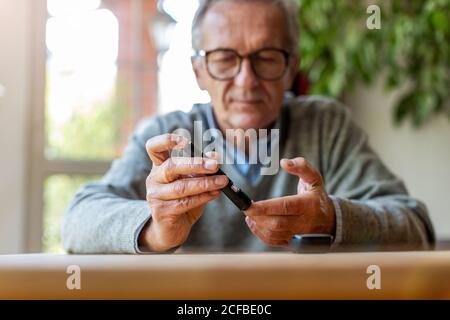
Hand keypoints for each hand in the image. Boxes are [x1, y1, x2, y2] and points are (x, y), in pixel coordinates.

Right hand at [138, 134, 228, 251]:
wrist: (170, 230)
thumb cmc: (182, 201)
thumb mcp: (192, 181)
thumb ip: (201, 169)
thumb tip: (215, 155)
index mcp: (159, 167)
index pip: (154, 148)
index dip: (165, 140)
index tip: (184, 140)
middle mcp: (154, 179)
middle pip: (171, 166)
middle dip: (196, 164)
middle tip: (215, 165)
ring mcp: (155, 196)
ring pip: (181, 187)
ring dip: (205, 183)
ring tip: (222, 181)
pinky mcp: (161, 212)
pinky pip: (185, 203)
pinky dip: (203, 197)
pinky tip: (214, 194)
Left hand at [244, 157, 335, 246]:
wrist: (329, 219)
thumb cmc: (316, 195)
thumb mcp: (313, 177)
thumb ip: (301, 166)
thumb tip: (284, 162)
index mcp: (309, 204)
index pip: (285, 207)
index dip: (266, 207)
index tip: (250, 205)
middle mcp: (304, 222)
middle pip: (277, 223)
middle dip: (258, 217)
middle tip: (246, 208)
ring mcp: (298, 234)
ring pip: (274, 234)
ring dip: (258, 225)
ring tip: (249, 214)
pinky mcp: (292, 241)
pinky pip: (274, 242)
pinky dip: (261, 234)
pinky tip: (253, 223)